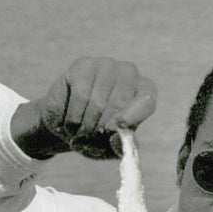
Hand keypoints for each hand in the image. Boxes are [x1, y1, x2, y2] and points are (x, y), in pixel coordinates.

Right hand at [11, 57, 156, 158]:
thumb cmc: (95, 136)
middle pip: (120, 102)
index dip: (131, 117)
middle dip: (102, 128)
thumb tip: (116, 137)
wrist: (65, 125)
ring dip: (86, 126)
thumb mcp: (110, 147)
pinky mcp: (84, 65)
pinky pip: (81, 95)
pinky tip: (71, 122)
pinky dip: (74, 117)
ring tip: (80, 132)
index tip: (113, 130)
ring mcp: (107, 65)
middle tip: (91, 139)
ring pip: (98, 102)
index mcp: (144, 92)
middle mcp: (129, 73)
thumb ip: (119, 145)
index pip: (147, 100)